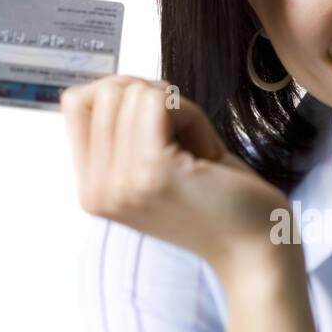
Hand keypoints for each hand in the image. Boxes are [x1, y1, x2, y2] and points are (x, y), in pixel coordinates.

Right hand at [60, 75, 289, 282]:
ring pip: (136, 92)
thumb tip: (114, 82)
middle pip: (106, 92)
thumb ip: (124, 131)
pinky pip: (162, 101)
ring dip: (181, 111)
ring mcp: (121, 183)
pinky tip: (208, 154)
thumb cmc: (218, 198)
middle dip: (158, 103)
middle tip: (188, 147)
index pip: (76, 103)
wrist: (256, 249)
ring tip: (199, 155)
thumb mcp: (155, 162)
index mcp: (92, 188)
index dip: (124, 94)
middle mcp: (97, 191)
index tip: (162, 125)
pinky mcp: (152, 172)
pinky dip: (193, 115)